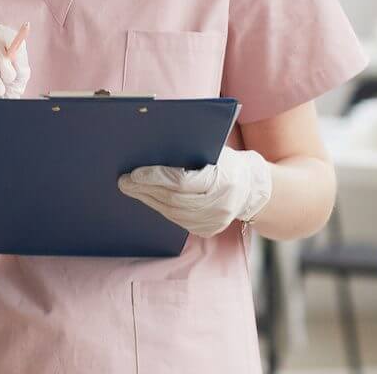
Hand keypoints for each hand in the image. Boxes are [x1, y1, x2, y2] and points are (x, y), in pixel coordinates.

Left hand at [118, 146, 273, 236]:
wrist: (253, 188)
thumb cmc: (227, 162)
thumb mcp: (215, 151)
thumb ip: (190, 150)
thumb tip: (151, 145)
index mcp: (223, 180)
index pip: (181, 182)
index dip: (155, 178)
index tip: (134, 173)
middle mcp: (220, 205)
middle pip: (173, 200)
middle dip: (145, 190)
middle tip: (124, 182)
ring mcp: (215, 221)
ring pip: (173, 213)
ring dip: (149, 200)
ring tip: (132, 189)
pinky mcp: (208, 230)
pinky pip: (178, 221)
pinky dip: (161, 209)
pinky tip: (149, 199)